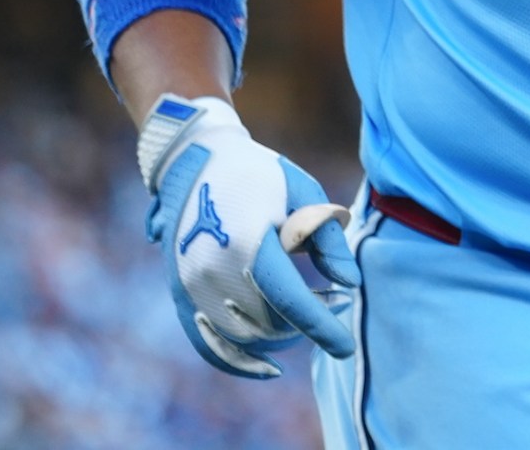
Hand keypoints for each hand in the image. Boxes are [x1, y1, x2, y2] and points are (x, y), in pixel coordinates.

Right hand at [136, 95, 358, 378]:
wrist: (196, 161)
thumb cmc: (262, 176)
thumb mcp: (305, 195)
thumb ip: (328, 242)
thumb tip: (350, 286)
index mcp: (248, 242)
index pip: (290, 301)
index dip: (320, 327)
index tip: (346, 349)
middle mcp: (213, 270)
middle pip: (268, 323)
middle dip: (305, 323)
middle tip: (333, 300)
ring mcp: (191, 286)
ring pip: (241, 339)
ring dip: (279, 338)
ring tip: (307, 313)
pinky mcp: (180, 293)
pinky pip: (206, 343)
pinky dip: (236, 361)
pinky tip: (268, 367)